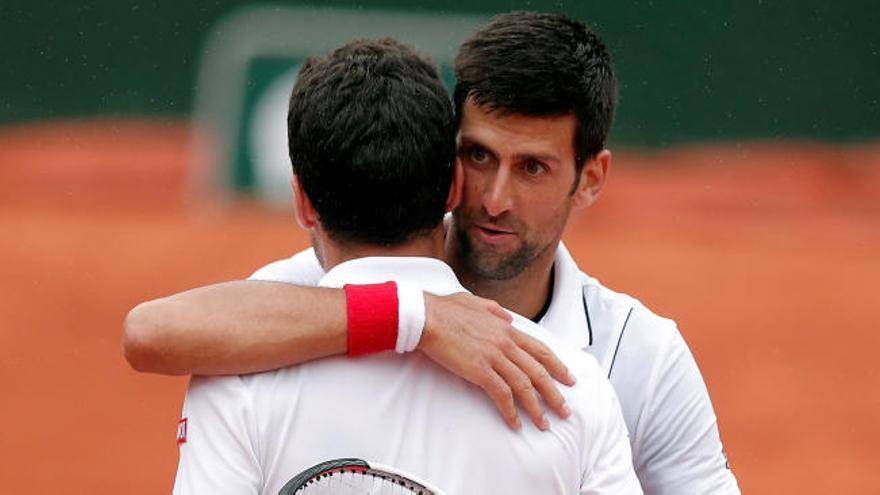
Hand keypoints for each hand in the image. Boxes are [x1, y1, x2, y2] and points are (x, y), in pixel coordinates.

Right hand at [417, 292, 575, 430]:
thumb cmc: (445, 309)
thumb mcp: (475, 302)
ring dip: (536, 408)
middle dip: (555, 394)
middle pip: (539, 371)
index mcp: (506, 328)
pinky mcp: (480, 370)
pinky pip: (502, 395)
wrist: (427, 316)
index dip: (557, 366)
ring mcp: (494, 357)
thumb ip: (494, 310)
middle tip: (565, 410)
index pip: (540, 350)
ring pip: (525, 386)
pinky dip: (511, 411)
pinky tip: (515, 423)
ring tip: (544, 424)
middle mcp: (505, 343)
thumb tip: (507, 317)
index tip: (569, 379)